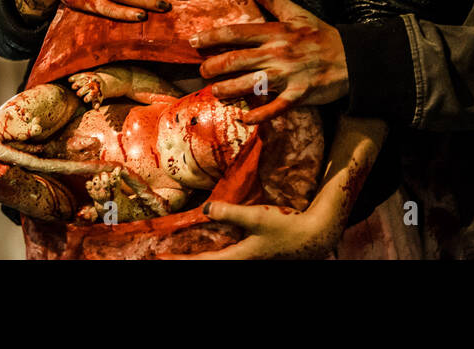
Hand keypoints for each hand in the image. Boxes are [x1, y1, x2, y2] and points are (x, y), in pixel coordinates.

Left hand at [160, 200, 340, 259]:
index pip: (202, 263)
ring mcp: (248, 259)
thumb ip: (232, 212)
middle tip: (164, 255)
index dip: (179, 260)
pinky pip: (226, 256)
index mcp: (239, 257)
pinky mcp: (254, 254)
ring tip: (182, 252)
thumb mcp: (258, 217)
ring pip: (217, 261)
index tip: (158, 257)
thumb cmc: (287, 227)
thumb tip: (205, 209)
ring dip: (198, 256)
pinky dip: (212, 253)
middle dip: (185, 259)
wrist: (315, 236)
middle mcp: (241, 261)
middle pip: (207, 264)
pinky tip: (210, 245)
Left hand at [192, 0, 347, 123]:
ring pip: (248, 85)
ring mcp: (288, 76)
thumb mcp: (296, 12)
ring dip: (227, 90)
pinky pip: (274, 108)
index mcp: (276, 32)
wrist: (352, 58)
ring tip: (216, 91)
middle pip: (235, 61)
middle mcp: (278, 53)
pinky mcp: (299, 95)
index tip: (194, 42)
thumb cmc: (321, 34)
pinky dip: (258, 115)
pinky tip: (244, 118)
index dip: (211, 37)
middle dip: (213, 67)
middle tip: (203, 71)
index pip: (236, 33)